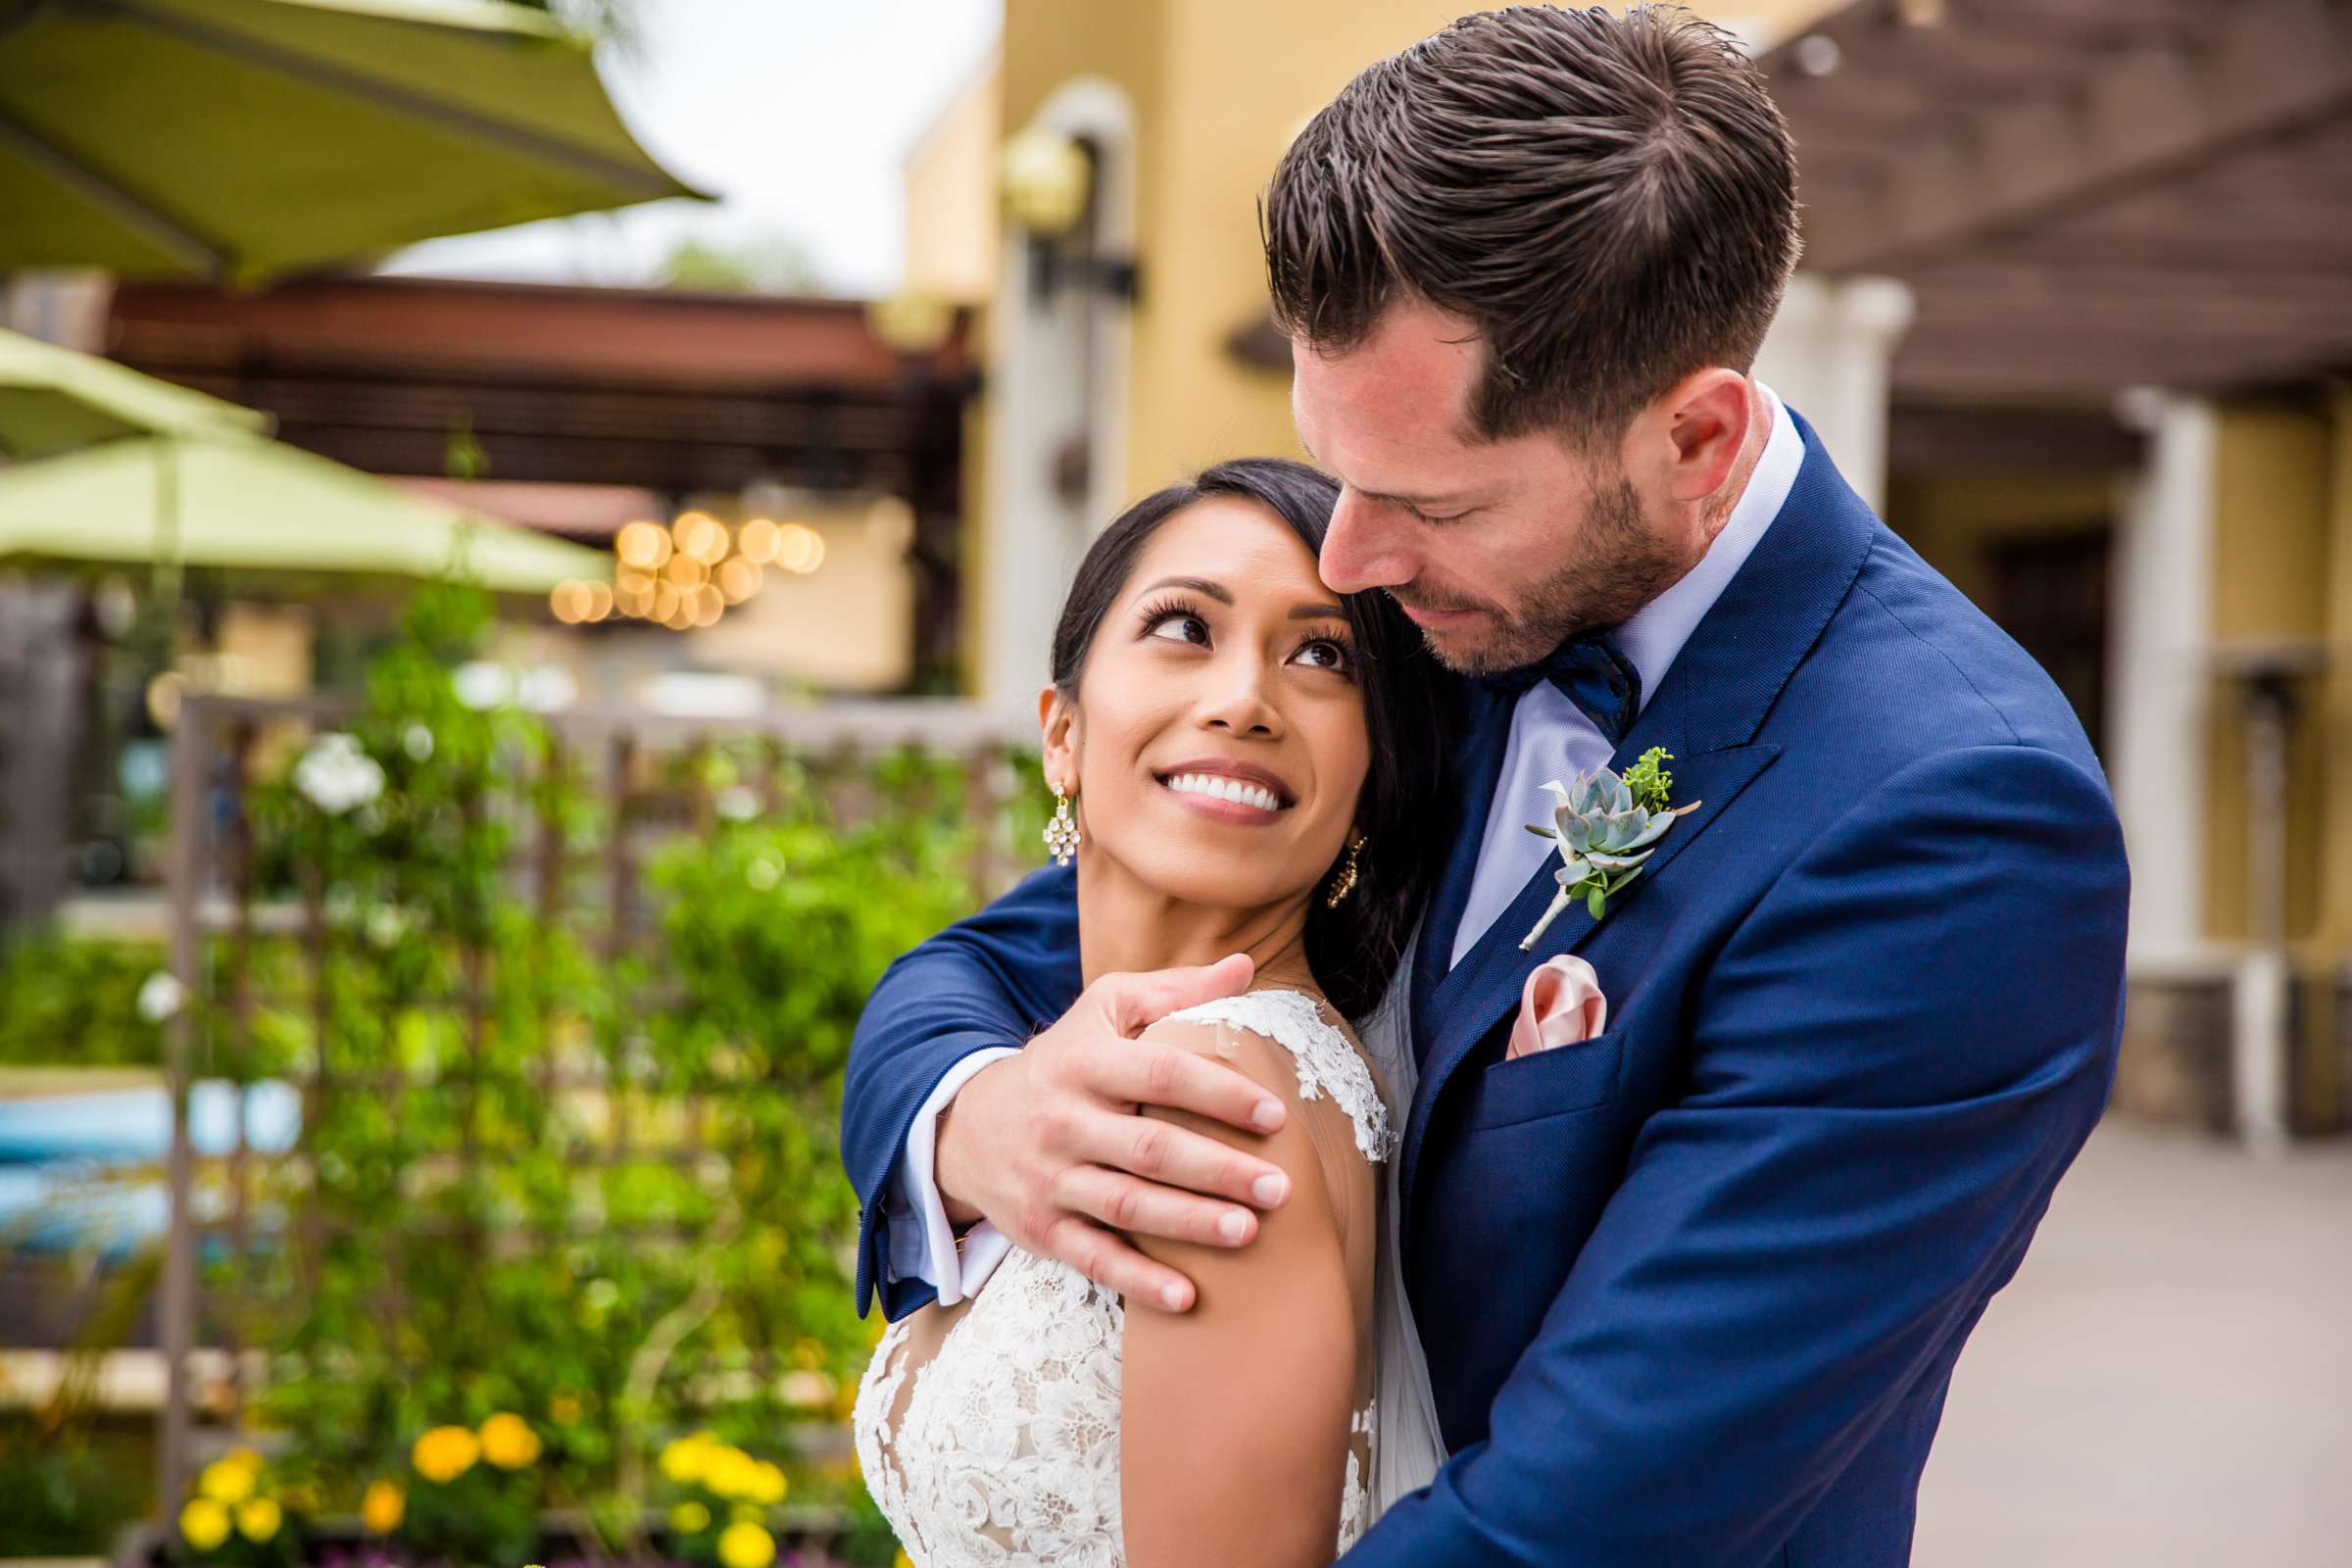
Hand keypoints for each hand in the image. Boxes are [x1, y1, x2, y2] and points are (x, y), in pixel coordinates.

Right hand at [934, 953, 1292, 1311]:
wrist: (967, 1125)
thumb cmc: (1063, 1060)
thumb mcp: (1104, 1010)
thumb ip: (1176, 989)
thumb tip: (1247, 964)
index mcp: (1085, 1062)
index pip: (1158, 1073)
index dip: (1217, 1093)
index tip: (1274, 1115)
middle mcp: (1064, 1121)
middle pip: (1148, 1148)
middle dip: (1217, 1169)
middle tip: (1279, 1188)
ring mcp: (1051, 1179)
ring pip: (1125, 1205)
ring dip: (1189, 1223)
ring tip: (1248, 1232)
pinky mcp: (1043, 1229)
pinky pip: (1094, 1258)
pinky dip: (1138, 1280)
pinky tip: (1187, 1297)